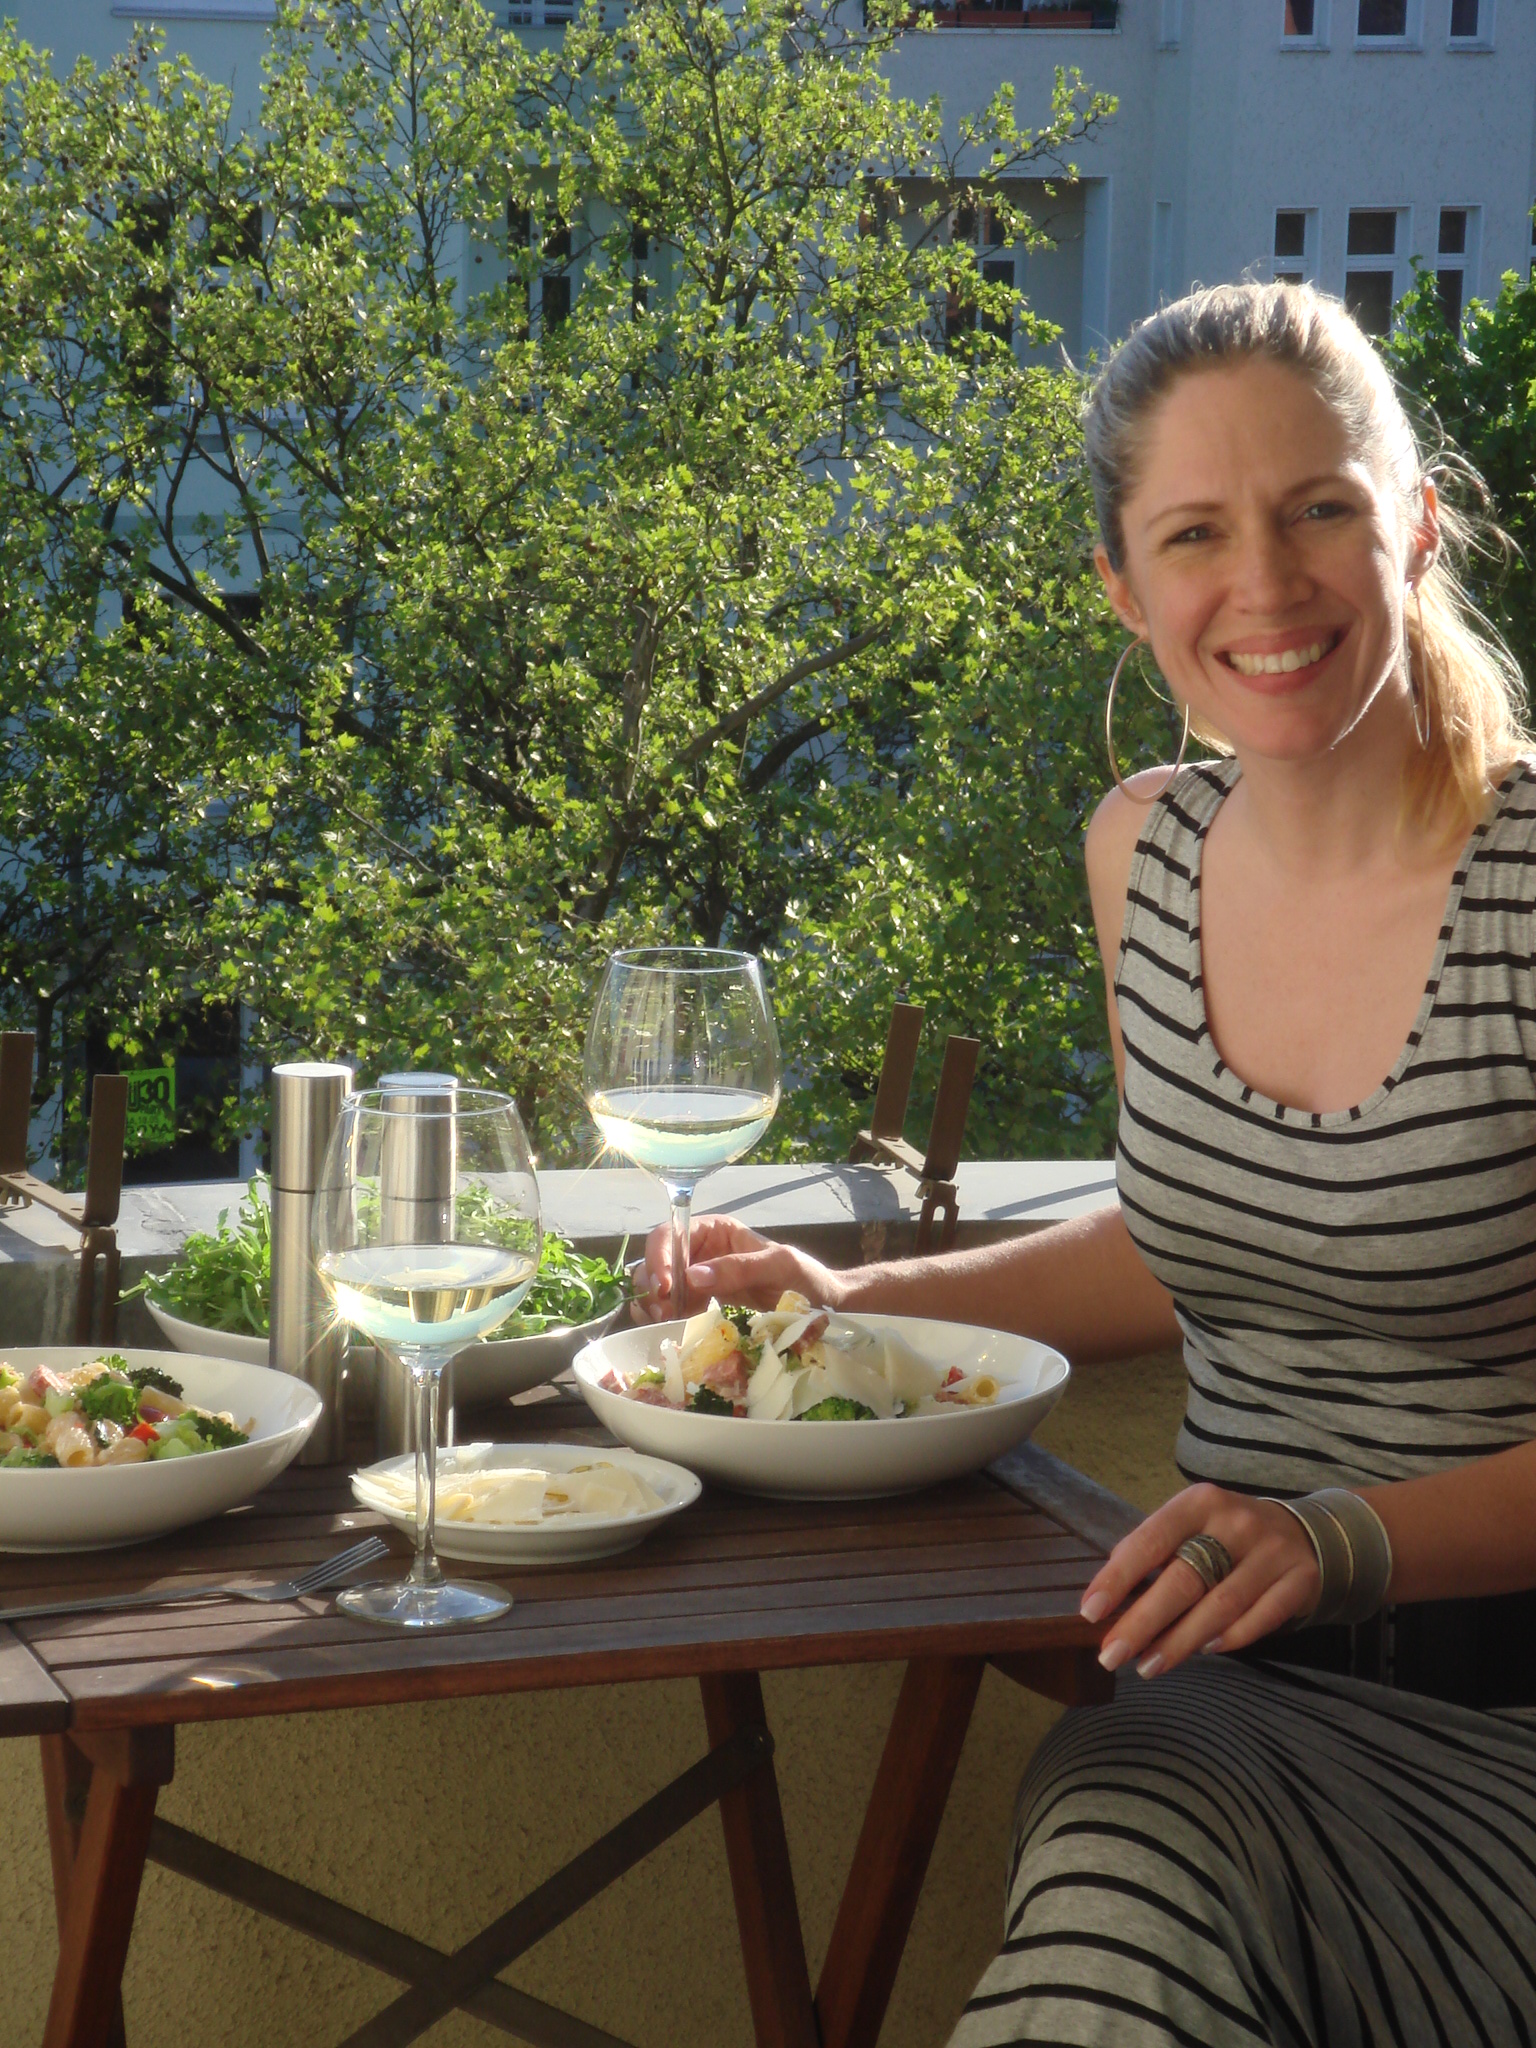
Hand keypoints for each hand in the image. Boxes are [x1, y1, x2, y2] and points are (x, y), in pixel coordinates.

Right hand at [629, 1215, 843, 1321]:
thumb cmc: (805, 1277)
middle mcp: (700, 1251)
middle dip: (653, 1285)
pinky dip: (664, 1318)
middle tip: (663, 1312)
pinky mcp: (699, 1305)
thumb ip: (740, 1267)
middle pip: (656, 1260)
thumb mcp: (780, 1265)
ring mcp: (697, 1279)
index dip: (659, 1256)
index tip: (664, 1286)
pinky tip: (672, 1328)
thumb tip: (693, 1275)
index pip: (671, 1233)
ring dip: (654, 1304)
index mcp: (715, 1230)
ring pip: (657, 1286)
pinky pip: (670, 1308)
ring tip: (667, 1322)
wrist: (821, 1306)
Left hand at [1080, 1484, 1320, 1678]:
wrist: (1303, 1533)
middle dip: (1143, 1622)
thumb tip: (1108, 1597)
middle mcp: (1236, 1523)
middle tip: (1113, 1654)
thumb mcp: (1192, 1526)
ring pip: (1221, 1605)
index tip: (1090, 1611)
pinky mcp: (1299, 1580)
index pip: (1151, 1540)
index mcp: (1199, 1503)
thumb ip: (1155, 1553)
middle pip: (1184, 1579)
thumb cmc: (1227, 1535)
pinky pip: (1260, 1619)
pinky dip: (1229, 1638)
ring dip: (1180, 1641)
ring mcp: (1272, 1552)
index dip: (1118, 1577)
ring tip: (1148, 1665)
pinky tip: (1203, 1651)